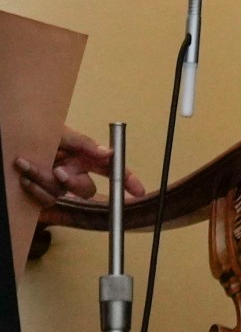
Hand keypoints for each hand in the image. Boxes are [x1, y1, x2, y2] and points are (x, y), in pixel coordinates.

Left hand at [14, 128, 143, 206]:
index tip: (137, 191)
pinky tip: (26, 178)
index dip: (126, 180)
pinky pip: (47, 200)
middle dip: (74, 182)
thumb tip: (109, 153)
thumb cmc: (34, 131)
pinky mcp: (41, 193)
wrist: (7, 139)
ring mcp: (56, 183)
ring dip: (44, 181)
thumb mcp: (60, 132)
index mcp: (82, 155)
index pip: (111, 168)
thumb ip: (84, 143)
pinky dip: (36, 189)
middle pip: (87, 188)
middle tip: (59, 172)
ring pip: (62, 193)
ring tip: (27, 166)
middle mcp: (72, 171)